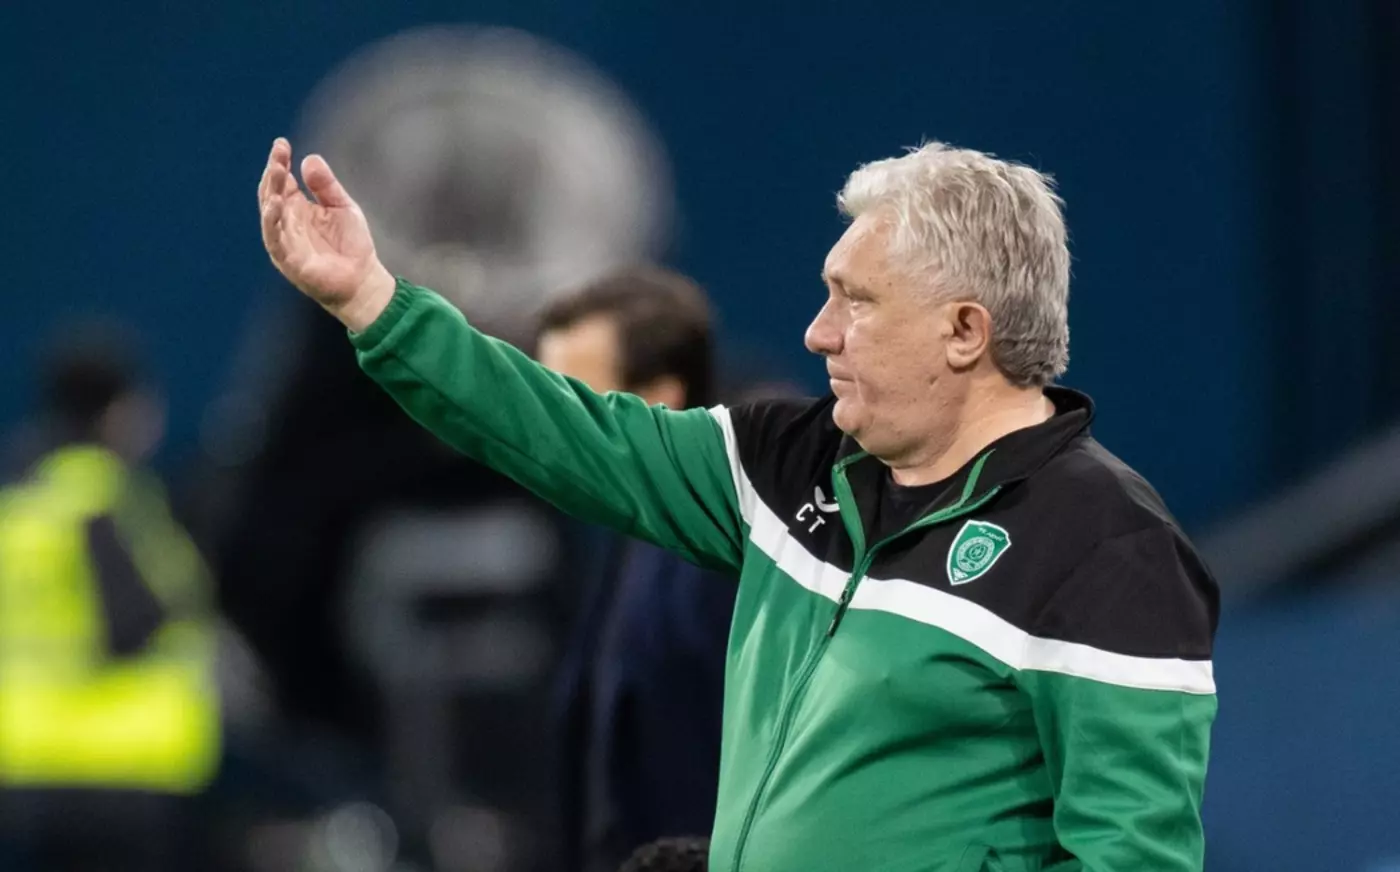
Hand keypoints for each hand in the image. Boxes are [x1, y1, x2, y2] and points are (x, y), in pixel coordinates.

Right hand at [258, 138, 395, 330]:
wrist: (363, 281)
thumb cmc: (352, 245)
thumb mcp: (342, 207)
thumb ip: (326, 185)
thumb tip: (309, 158)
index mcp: (298, 208)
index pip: (282, 181)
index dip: (279, 162)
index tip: (281, 144)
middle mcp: (287, 222)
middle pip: (272, 192)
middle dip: (273, 172)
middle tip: (278, 153)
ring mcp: (285, 241)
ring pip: (270, 213)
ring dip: (271, 191)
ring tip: (276, 170)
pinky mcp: (288, 260)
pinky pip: (274, 238)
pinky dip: (271, 221)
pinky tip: (275, 204)